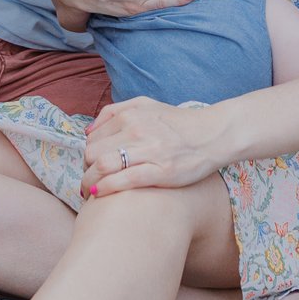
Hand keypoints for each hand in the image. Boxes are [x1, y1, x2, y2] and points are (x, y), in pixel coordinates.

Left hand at [81, 97, 228, 196]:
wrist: (213, 135)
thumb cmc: (178, 123)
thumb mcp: (146, 105)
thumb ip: (114, 112)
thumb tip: (88, 131)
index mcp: (131, 115)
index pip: (92, 138)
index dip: (87, 155)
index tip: (89, 166)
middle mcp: (136, 131)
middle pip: (93, 153)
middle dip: (86, 169)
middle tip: (88, 180)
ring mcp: (148, 151)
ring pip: (103, 166)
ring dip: (89, 181)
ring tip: (88, 191)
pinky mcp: (160, 172)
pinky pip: (123, 180)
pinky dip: (105, 188)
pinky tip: (98, 194)